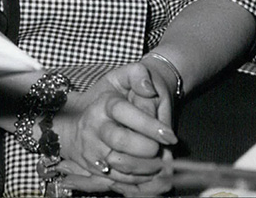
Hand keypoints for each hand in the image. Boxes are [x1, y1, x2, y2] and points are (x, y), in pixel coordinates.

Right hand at [53, 62, 176, 188]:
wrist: (85, 118)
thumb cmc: (114, 96)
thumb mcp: (123, 77)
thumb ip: (138, 75)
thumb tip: (148, 89)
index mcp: (103, 103)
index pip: (124, 112)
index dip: (149, 125)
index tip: (170, 135)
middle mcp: (94, 125)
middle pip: (120, 140)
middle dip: (147, 148)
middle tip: (161, 149)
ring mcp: (92, 147)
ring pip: (119, 164)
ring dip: (146, 167)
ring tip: (159, 162)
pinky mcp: (93, 166)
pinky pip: (117, 179)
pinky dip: (138, 180)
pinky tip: (149, 172)